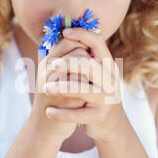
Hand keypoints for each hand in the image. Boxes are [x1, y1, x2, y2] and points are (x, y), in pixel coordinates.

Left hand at [42, 28, 123, 142]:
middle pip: (90, 66)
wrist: (111, 125)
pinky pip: (79, 114)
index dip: (83, 35)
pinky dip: (62, 114)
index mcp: (108, 67)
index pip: (98, 44)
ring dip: (62, 88)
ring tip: (45, 89)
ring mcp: (107, 100)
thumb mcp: (96, 76)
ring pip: (84, 91)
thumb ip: (84, 59)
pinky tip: (49, 112)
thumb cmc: (96, 94)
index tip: (65, 33)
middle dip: (69, 64)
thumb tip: (64, 36)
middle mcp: (111, 81)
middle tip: (51, 65)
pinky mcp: (100, 117)